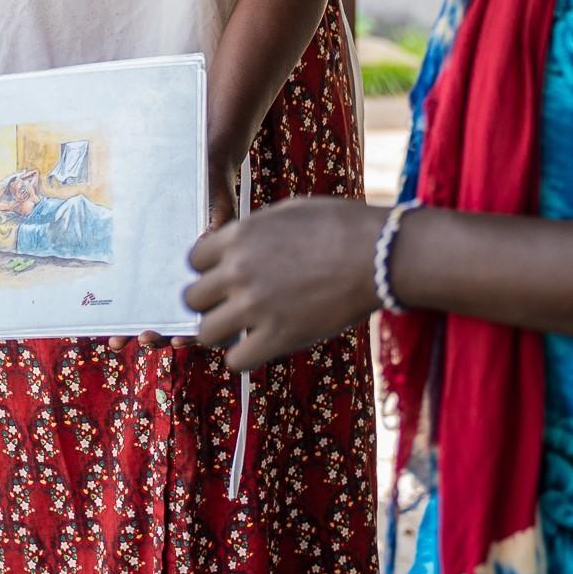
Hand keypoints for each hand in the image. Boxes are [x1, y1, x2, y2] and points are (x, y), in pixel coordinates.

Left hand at [100, 162, 240, 349]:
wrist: (202, 165)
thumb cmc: (214, 191)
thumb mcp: (220, 211)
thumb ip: (215, 229)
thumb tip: (202, 242)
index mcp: (211, 277)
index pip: (202, 315)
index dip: (192, 334)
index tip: (181, 341)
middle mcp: (186, 280)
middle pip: (173, 320)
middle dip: (159, 335)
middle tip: (146, 339)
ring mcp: (163, 274)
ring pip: (152, 311)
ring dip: (136, 330)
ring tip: (118, 341)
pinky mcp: (145, 261)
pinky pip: (131, 288)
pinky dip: (121, 306)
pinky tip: (106, 318)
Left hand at [184, 197, 386, 372]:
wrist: (379, 255)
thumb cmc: (341, 227)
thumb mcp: (288, 212)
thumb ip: (254, 231)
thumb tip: (237, 244)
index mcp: (239, 237)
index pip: (193, 261)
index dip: (208, 271)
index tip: (224, 278)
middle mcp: (238, 271)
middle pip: (192, 298)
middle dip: (209, 303)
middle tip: (231, 306)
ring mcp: (256, 306)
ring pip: (206, 333)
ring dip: (221, 333)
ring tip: (241, 331)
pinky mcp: (279, 336)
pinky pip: (236, 361)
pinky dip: (243, 358)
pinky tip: (259, 348)